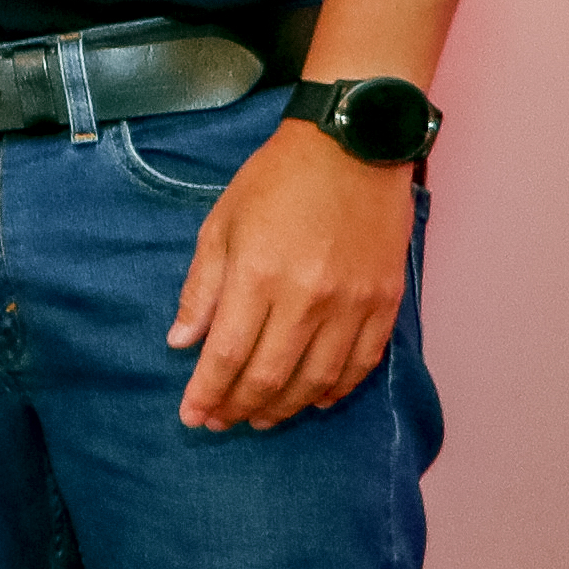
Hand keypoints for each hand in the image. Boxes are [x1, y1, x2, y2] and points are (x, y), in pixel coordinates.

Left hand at [171, 119, 411, 432]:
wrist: (354, 147)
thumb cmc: (277, 181)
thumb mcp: (221, 225)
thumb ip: (202, 289)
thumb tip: (182, 342)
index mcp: (258, 277)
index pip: (227, 356)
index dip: (207, 394)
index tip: (192, 416)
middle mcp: (307, 298)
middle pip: (270, 377)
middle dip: (239, 408)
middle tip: (220, 422)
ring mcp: (353, 303)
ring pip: (317, 379)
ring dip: (284, 407)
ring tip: (259, 418)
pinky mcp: (385, 301)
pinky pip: (362, 362)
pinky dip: (336, 389)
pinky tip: (314, 400)